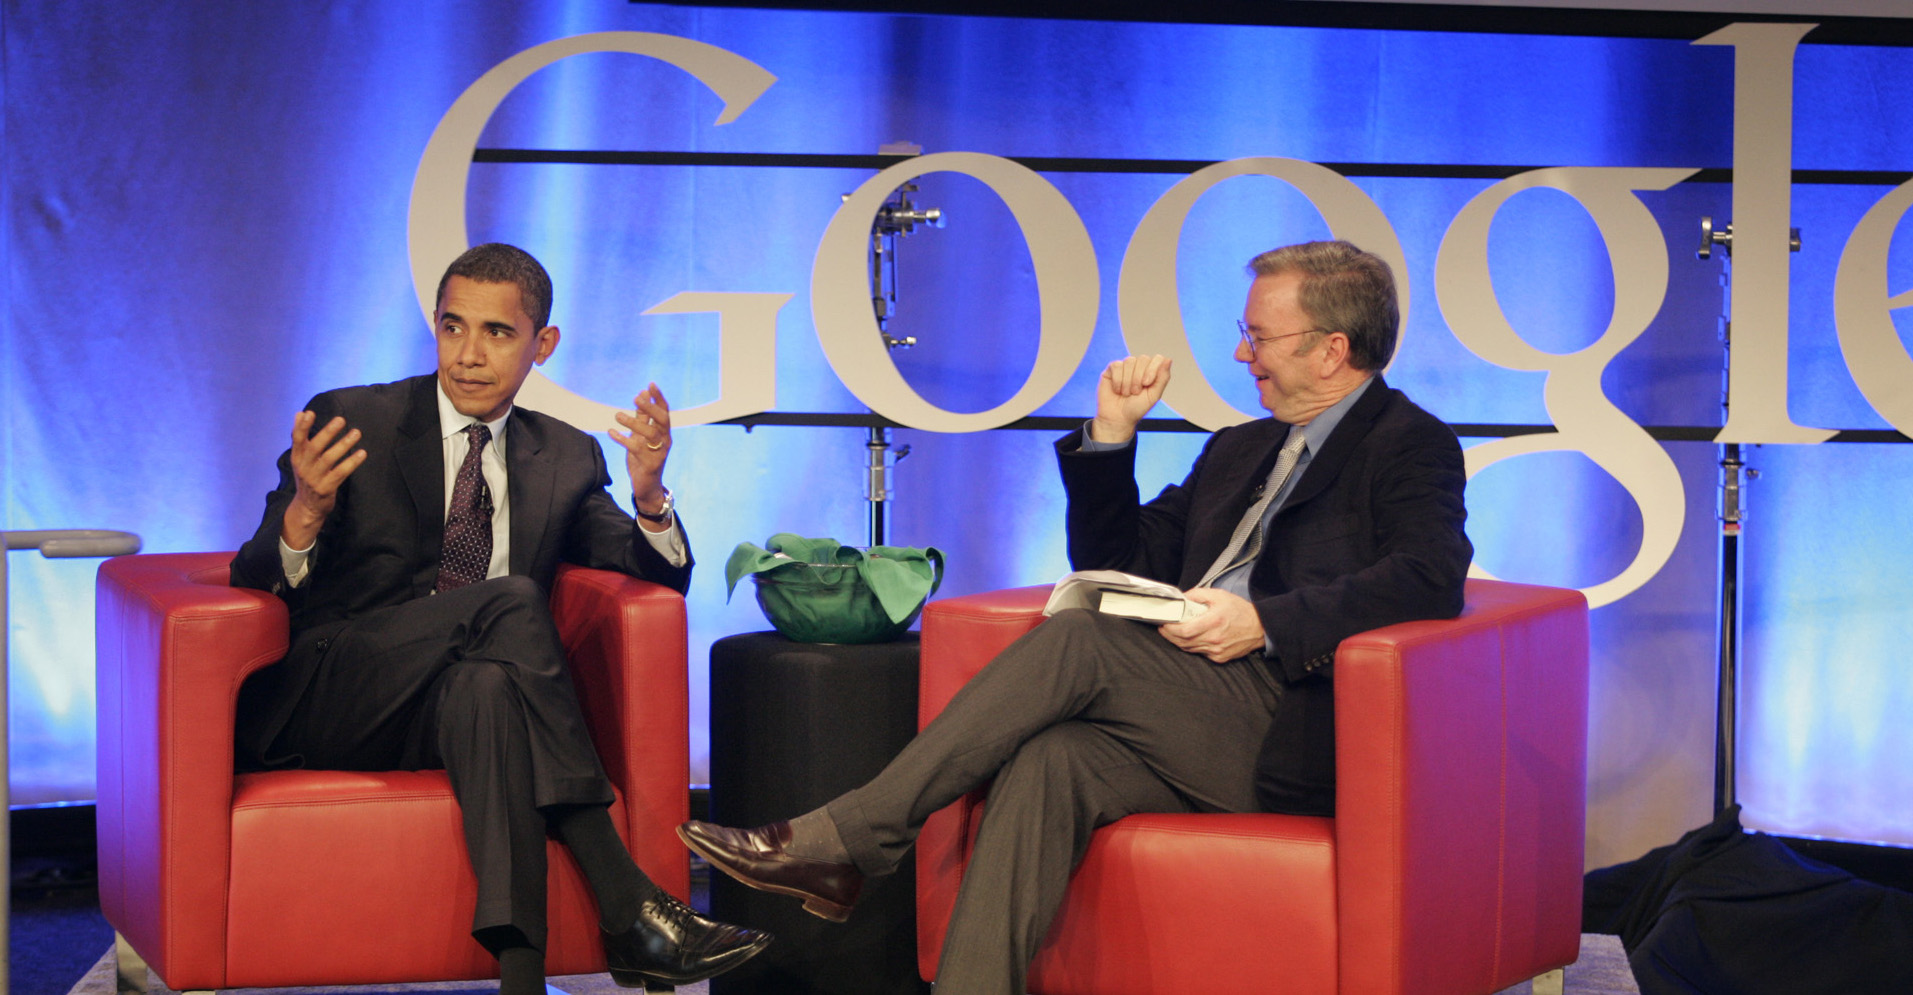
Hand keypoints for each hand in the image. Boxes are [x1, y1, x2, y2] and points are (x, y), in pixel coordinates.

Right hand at [282, 410, 365, 549]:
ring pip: (329, 458)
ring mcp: (314, 478)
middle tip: (341, 419)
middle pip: (315, 447)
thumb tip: (300, 413)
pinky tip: (362, 453)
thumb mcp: (300, 458)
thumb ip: (301, 436)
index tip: (310, 413)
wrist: (307, 507)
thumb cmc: (307, 476)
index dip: (302, 426)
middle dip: (327, 432)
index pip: (296, 439)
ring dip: (344, 444)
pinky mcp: (326, 488)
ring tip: (356, 433)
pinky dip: (352, 462)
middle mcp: (303, 467)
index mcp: (297, 457)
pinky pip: (341, 472)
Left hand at [611, 383, 671, 518]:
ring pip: (650, 433)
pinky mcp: (649, 464)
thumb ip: (643, 417)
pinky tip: (611, 432)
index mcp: (664, 432)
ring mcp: (659, 452)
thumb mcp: (642, 435)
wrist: (647, 486)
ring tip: (617, 416)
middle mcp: (665, 441)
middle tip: (636, 398)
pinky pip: (636, 448)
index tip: (650, 384)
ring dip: (634, 423)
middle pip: (662, 420)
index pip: (664, 411)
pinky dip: (622, 439)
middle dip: (650, 408)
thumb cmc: (643, 458)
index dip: (658, 398)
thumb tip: (642, 394)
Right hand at [1089, 355, 1170, 444]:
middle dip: (1139, 378)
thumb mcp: (1153, 396)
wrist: (1118, 418)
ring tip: (1126, 393)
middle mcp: (1139, 366)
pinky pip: (1116, 365)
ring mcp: (1126, 367)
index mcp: (1152, 372)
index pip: (1158, 358)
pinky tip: (1117, 390)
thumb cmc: (1137, 408)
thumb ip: (1162, 378)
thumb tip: (1168, 359)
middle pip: (1143, 358)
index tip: (1147, 383)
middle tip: (1135, 392)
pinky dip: (1118, 380)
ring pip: (1129, 361)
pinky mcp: (1112, 369)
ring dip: (1128, 381)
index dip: (1152, 369)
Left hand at [1159, 588, 1264, 662]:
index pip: (1185, 631)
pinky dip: (1192, 646)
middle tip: (1164, 628)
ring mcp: (1217, 650)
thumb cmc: (1240, 610)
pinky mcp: (1219, 657)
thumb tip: (1182, 598)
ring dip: (1179, 641)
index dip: (1170, 629)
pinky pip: (1199, 653)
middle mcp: (1215, 638)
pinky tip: (1191, 638)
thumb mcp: (1219, 595)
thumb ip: (1198, 594)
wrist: (1259, 627)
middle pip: (1183, 642)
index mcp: (1214, 621)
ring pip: (1189, 649)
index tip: (1164, 624)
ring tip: (1174, 632)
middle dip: (1170, 635)